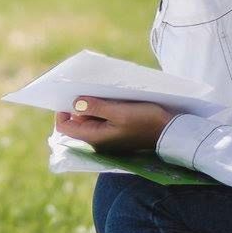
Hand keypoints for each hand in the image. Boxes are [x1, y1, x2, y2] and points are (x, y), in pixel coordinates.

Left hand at [54, 97, 173, 152]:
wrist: (169, 132)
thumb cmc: (146, 121)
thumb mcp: (120, 111)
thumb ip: (96, 107)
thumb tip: (75, 103)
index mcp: (95, 138)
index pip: (65, 128)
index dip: (62, 112)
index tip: (71, 96)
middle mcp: (98, 141)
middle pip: (77, 123)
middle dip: (80, 107)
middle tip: (91, 91)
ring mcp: (107, 138)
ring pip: (90, 120)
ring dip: (93, 107)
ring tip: (106, 95)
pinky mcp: (116, 133)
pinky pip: (102, 120)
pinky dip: (103, 110)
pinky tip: (113, 101)